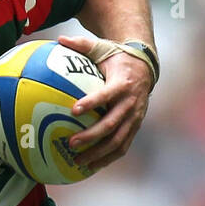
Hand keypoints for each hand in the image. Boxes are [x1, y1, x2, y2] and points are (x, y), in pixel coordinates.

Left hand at [57, 34, 152, 173]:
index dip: (92, 102)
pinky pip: (122, 147)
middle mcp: (132, 103)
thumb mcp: (102, 48)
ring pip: (117, 140)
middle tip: (71, 143)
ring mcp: (135, 118)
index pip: (107, 95)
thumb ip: (81, 44)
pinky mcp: (135, 127)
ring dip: (98, 153)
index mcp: (123, 84)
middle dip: (92, 136)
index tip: (74, 109)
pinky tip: (90, 167)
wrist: (145, 66)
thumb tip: (59, 38)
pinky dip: (107, 159)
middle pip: (111, 124)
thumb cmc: (117, 57)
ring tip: (78, 162)